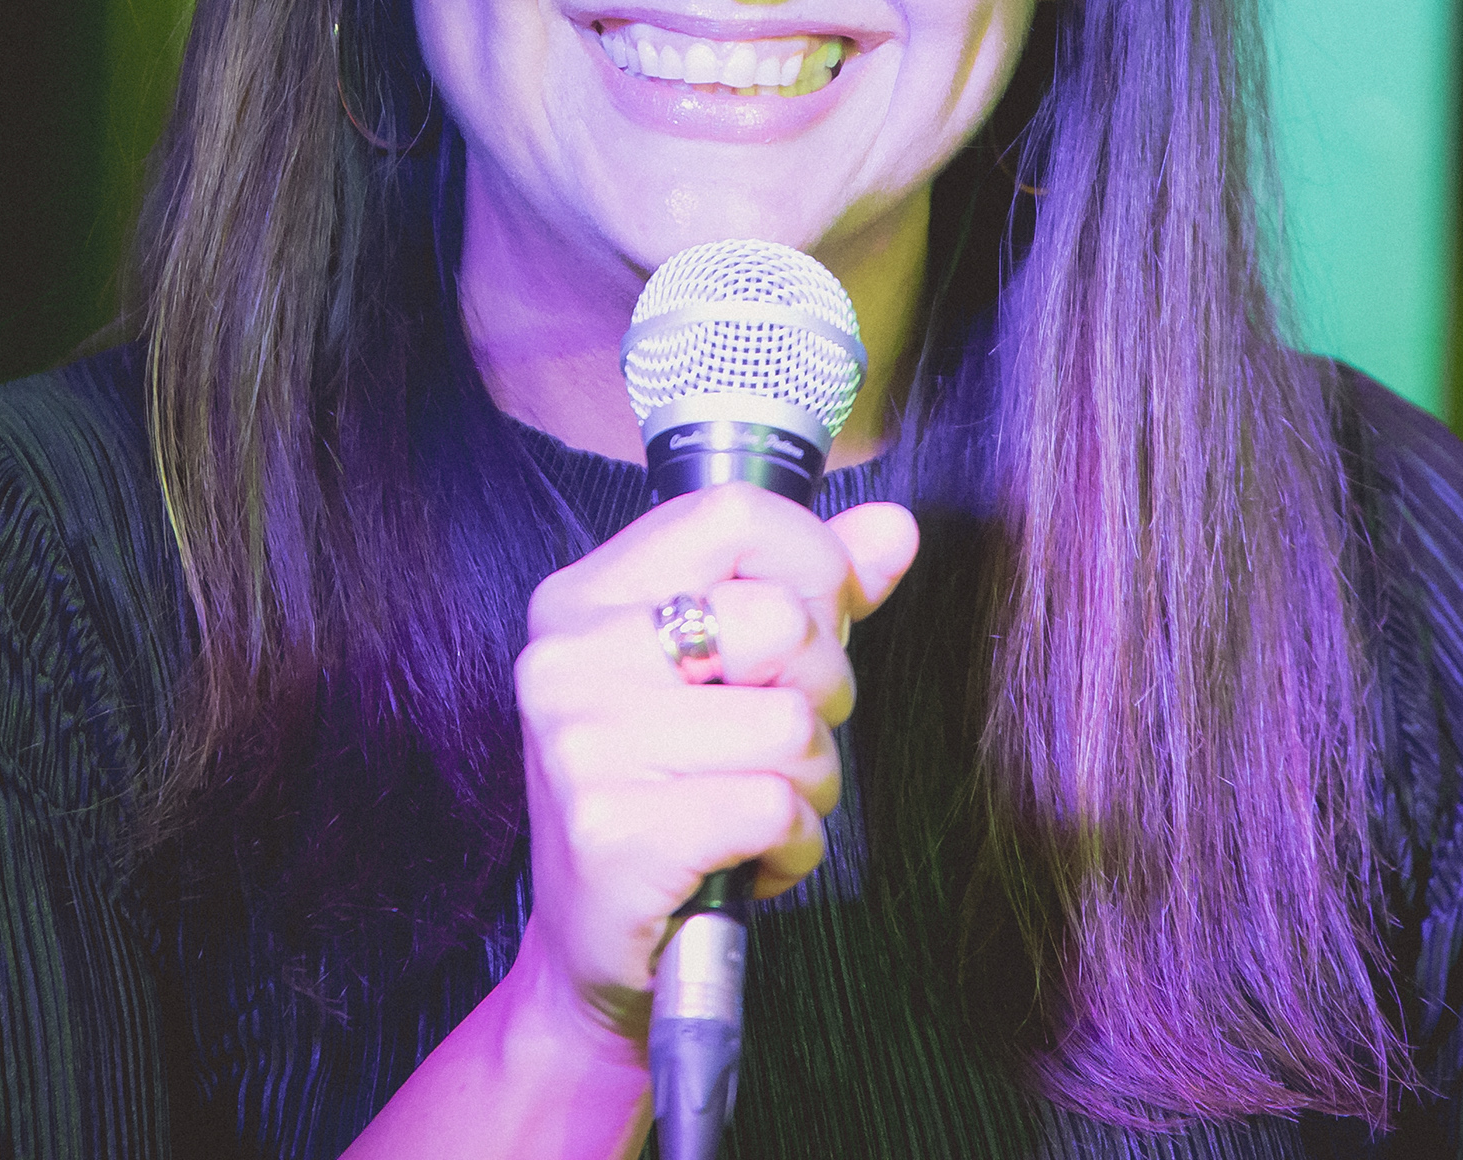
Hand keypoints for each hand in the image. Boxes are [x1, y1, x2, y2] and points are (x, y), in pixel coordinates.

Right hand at [507, 485, 920, 1043]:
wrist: (592, 947)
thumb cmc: (665, 795)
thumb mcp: (723, 676)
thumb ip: (808, 592)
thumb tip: (893, 529)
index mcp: (585, 599)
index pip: (732, 514)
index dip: (814, 565)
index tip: (822, 622)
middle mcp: (569, 660)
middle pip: (779, 622)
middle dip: (825, 690)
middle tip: (785, 739)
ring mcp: (584, 746)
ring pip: (791, 725)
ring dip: (814, 782)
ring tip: (764, 805)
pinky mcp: (616, 833)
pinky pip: (776, 807)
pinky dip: (796, 844)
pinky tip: (753, 858)